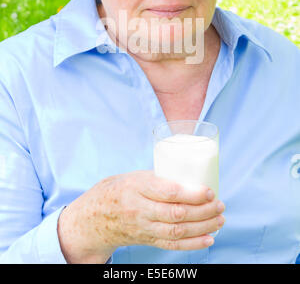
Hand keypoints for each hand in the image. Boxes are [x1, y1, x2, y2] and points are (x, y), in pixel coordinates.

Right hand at [57, 170, 224, 262]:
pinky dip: (193, 244)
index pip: (167, 191)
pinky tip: (209, 238)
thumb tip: (193, 174)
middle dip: (203, 211)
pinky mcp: (147, 240)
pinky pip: (172, 245)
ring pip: (177, 231)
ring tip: (220, 220)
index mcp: (136, 186)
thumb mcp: (135, 176)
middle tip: (220, 204)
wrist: (95, 216)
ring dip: (203, 227)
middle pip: (176, 214)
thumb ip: (160, 177)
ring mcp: (143, 227)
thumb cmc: (120, 189)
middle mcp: (139, 209)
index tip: (209, 190)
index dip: (192, 193)